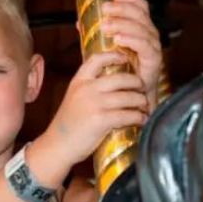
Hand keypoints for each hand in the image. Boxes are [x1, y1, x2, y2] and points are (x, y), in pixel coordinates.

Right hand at [42, 51, 147, 167]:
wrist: (57, 146)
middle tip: (144, 89)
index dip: (114, 56)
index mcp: (79, 81)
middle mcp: (87, 89)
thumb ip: (90, 88)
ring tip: (145, 106)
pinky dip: (139, 118)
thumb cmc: (68, 125)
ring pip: (128, 97)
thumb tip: (114, 83)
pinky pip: (128, 115)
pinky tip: (142, 120)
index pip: (97, 59)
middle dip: (137, 83)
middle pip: (121, 78)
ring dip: (141, 102)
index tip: (126, 58)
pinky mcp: (101, 120)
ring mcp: (94, 104)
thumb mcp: (74, 98)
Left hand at [98, 0, 161, 109]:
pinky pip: (145, 46)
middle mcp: (149, 36)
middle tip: (106, 9)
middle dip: (123, 9)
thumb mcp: (106, 50)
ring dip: (124, 24)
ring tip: (107, 26)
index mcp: (140, 30)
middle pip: (141, 15)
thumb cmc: (120, 73)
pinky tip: (118, 39)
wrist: (133, 98)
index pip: (141, 8)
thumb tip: (78, 23)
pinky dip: (132, 40)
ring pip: (143, 29)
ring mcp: (153, 48)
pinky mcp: (154, 61)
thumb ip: (96, 36)